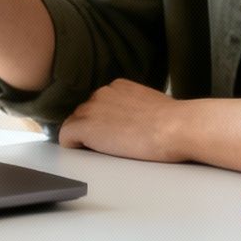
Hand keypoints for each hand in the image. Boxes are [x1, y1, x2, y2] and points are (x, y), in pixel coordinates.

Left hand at [57, 80, 186, 161]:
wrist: (175, 127)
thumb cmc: (173, 123)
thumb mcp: (152, 106)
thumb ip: (135, 108)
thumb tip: (135, 122)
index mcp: (117, 87)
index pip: (99, 105)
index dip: (104, 122)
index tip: (114, 134)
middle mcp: (100, 93)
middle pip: (84, 114)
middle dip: (93, 129)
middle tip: (112, 146)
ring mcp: (90, 109)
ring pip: (75, 125)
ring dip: (85, 138)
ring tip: (106, 151)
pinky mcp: (84, 126)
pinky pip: (66, 137)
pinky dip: (74, 146)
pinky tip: (90, 153)